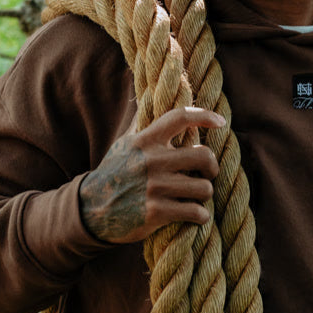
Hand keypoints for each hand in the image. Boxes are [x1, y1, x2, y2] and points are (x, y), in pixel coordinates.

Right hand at [79, 105, 223, 244]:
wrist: (91, 209)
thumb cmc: (114, 173)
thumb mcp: (125, 144)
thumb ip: (144, 125)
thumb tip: (152, 96)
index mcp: (146, 140)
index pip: (181, 117)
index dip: (205, 116)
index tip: (220, 122)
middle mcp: (152, 160)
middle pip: (204, 156)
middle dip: (212, 168)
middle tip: (207, 173)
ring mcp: (155, 187)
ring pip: (204, 188)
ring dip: (204, 195)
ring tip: (196, 197)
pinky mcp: (157, 212)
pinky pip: (197, 212)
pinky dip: (201, 216)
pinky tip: (195, 215)